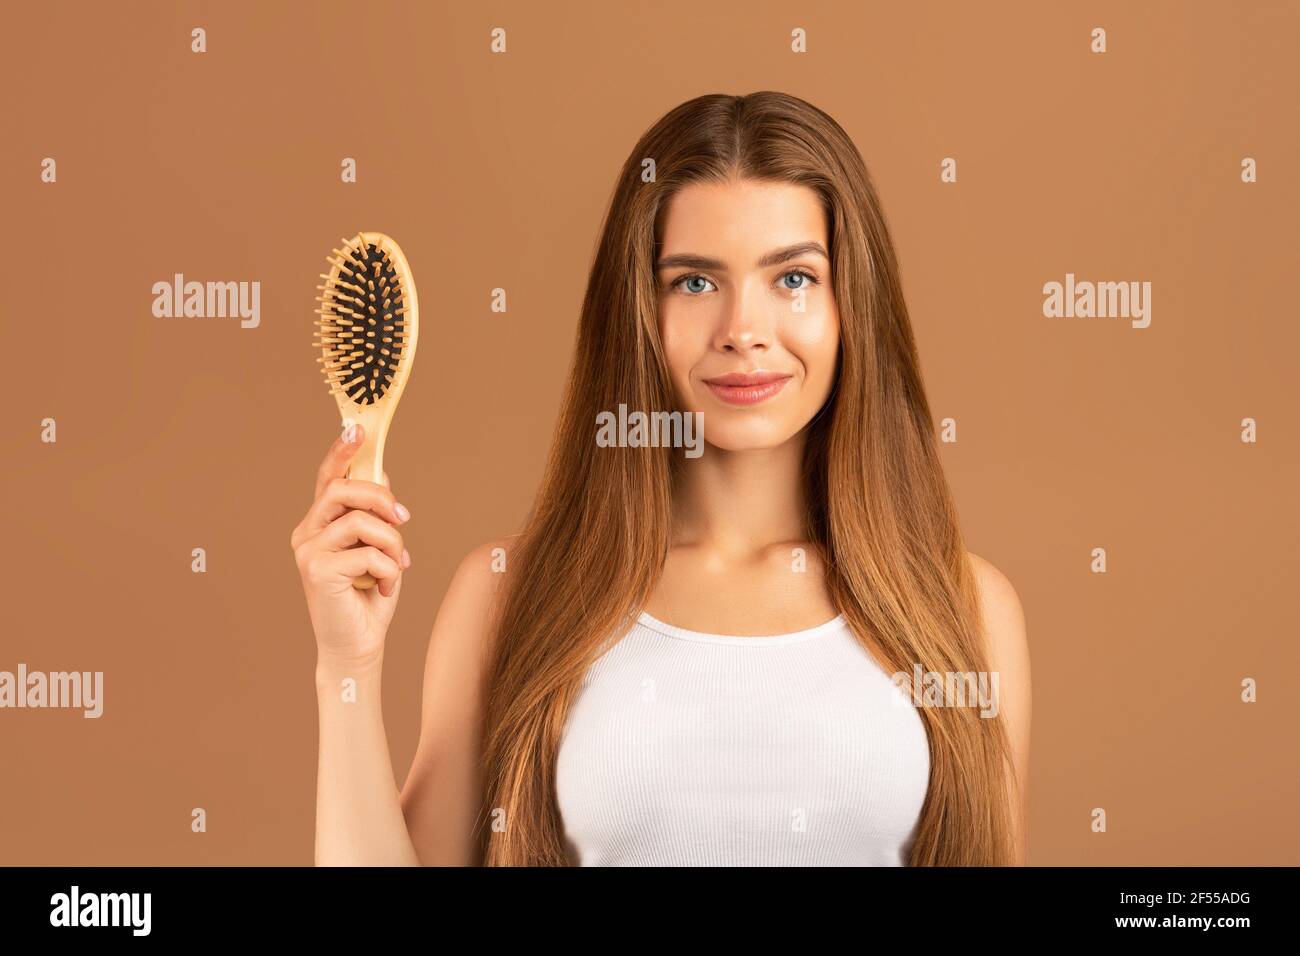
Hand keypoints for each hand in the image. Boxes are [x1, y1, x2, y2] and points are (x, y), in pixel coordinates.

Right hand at [289, 424, 411, 665]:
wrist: (357, 644)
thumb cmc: (369, 596)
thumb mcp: (378, 548)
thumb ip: (375, 514)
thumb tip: (381, 473)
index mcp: (319, 522)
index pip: (328, 477)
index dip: (341, 451)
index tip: (357, 428)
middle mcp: (307, 532)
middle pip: (345, 489)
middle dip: (382, 499)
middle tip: (404, 519)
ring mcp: (307, 550)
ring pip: (360, 521)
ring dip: (391, 543)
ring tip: (397, 566)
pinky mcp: (316, 571)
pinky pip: (367, 553)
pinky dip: (388, 570)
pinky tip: (385, 588)